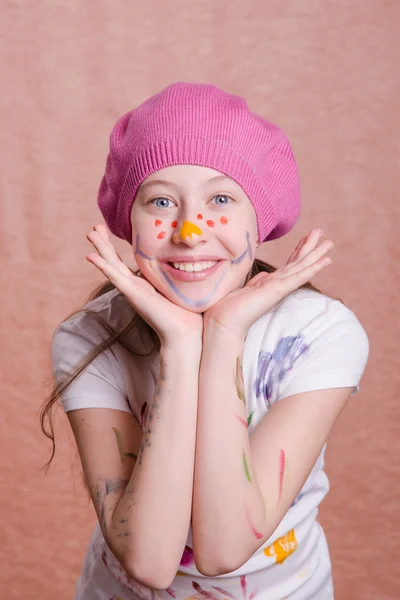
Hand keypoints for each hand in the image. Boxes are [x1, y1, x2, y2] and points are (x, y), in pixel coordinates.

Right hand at [85, 224, 202, 344]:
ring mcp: (132, 291)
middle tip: (93, 227)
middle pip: (113, 262)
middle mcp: (134, 287)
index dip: (115, 248)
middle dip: (103, 244)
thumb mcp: (176, 290)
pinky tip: (92, 257)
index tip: (107, 231)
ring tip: (90, 233)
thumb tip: (189, 266)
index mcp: (142, 285)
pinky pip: (116, 278)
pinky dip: (103, 267)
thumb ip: (176, 279)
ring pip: (111, 266)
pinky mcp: (133, 295)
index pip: (124, 263)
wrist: (184, 333)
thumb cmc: (185, 315)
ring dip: (100, 249)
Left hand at [203, 228, 333, 340]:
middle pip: (298, 263)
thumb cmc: (228, 308)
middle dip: (311, 248)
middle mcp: (277, 285)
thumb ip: (254, 281)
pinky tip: (325, 261)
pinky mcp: (277, 291)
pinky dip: (312, 268)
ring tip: (330, 243)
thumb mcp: (242, 288)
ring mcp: (279, 288)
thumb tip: (261, 274)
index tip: (307, 238)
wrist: (223, 323)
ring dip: (316, 255)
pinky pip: (298, 277)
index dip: (298, 250)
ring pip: (301, 267)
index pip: (288, 264)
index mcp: (269, 283)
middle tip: (324, 234)